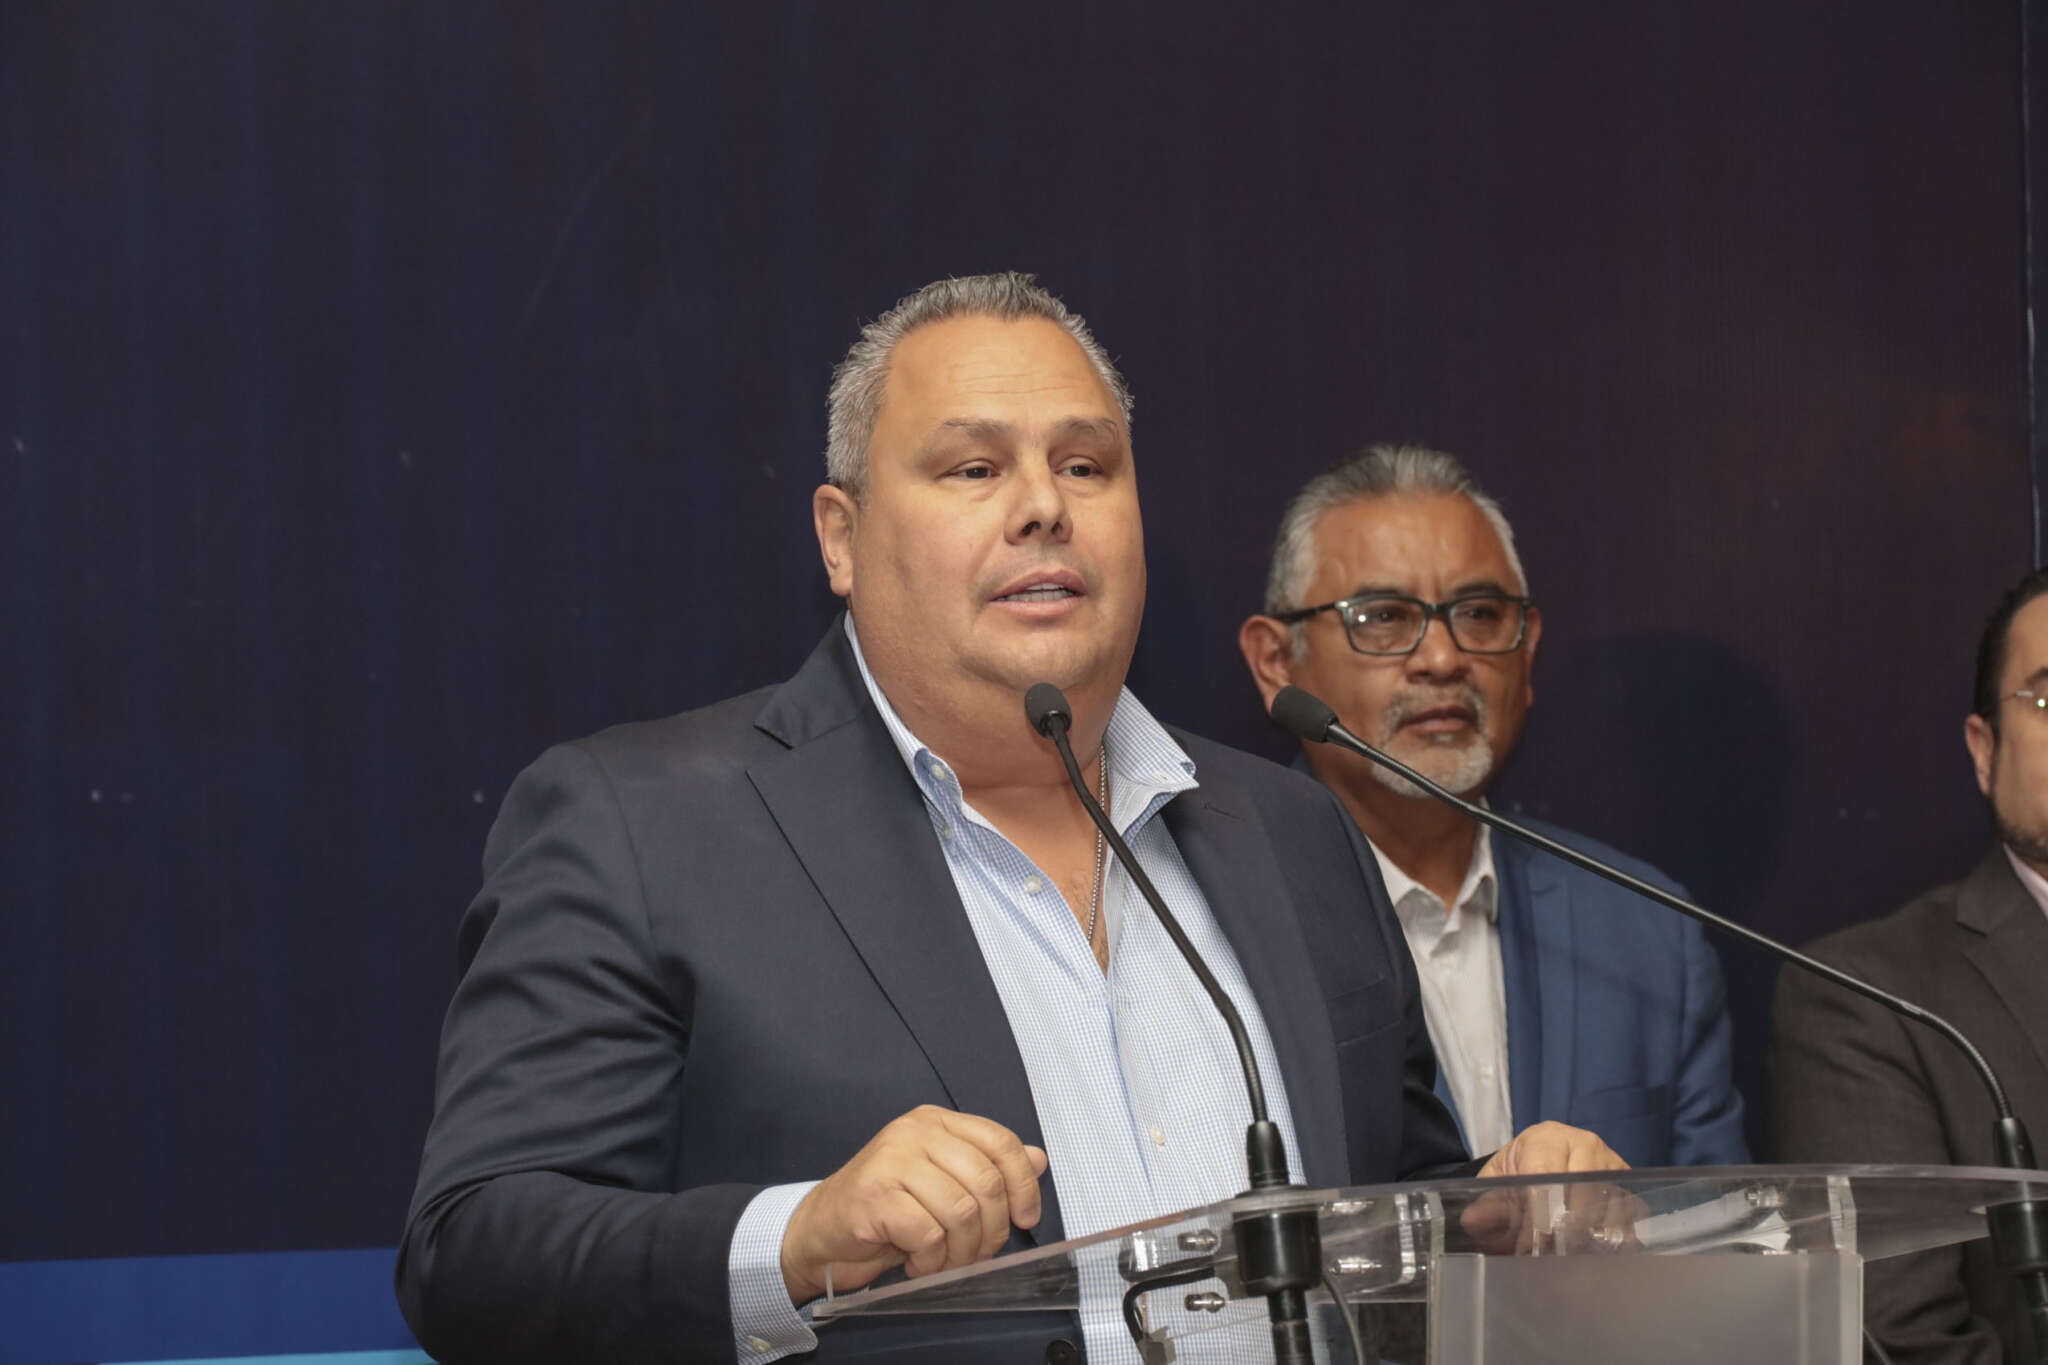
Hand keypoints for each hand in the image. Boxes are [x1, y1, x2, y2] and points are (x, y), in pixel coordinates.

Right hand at [780, 1105, 1048, 1303]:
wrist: (821, 1231)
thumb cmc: (885, 1208)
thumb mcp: (942, 1181)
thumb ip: (987, 1167)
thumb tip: (1038, 1159)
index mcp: (935, 1121)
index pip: (1001, 1142)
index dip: (1023, 1185)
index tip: (1025, 1218)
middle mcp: (914, 1132)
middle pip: (986, 1181)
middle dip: (992, 1230)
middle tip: (978, 1254)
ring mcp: (891, 1160)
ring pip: (961, 1211)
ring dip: (961, 1252)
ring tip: (944, 1262)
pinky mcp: (874, 1196)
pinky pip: (928, 1234)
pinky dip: (931, 1260)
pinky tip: (917, 1263)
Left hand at [1463, 1122, 1634, 1254]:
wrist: (1538, 1166)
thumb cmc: (1517, 1174)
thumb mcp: (1496, 1185)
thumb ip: (1486, 1206)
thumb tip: (1474, 1220)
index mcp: (1546, 1138)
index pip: (1547, 1173)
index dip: (1539, 1211)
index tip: (1532, 1243)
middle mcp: (1585, 1144)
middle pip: (1584, 1188)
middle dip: (1567, 1227)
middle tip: (1552, 1256)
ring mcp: (1612, 1164)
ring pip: (1611, 1203)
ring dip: (1593, 1236)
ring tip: (1573, 1259)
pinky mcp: (1628, 1186)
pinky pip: (1631, 1213)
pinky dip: (1616, 1237)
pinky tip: (1597, 1255)